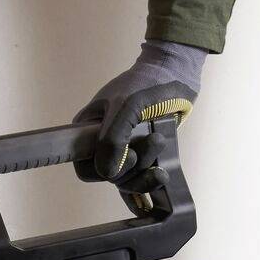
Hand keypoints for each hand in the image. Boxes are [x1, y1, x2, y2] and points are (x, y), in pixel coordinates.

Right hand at [73, 40, 206, 181]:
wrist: (175, 76)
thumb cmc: (146, 85)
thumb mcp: (126, 108)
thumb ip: (113, 140)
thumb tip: (107, 174)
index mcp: (87, 130)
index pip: (84, 167)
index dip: (103, 169)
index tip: (126, 154)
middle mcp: (102, 144)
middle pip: (110, 177)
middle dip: (133, 165)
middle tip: (152, 139)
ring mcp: (123, 151)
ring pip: (128, 181)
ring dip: (146, 169)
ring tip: (160, 141)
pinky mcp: (144, 156)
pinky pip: (141, 181)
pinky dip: (151, 182)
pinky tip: (159, 179)